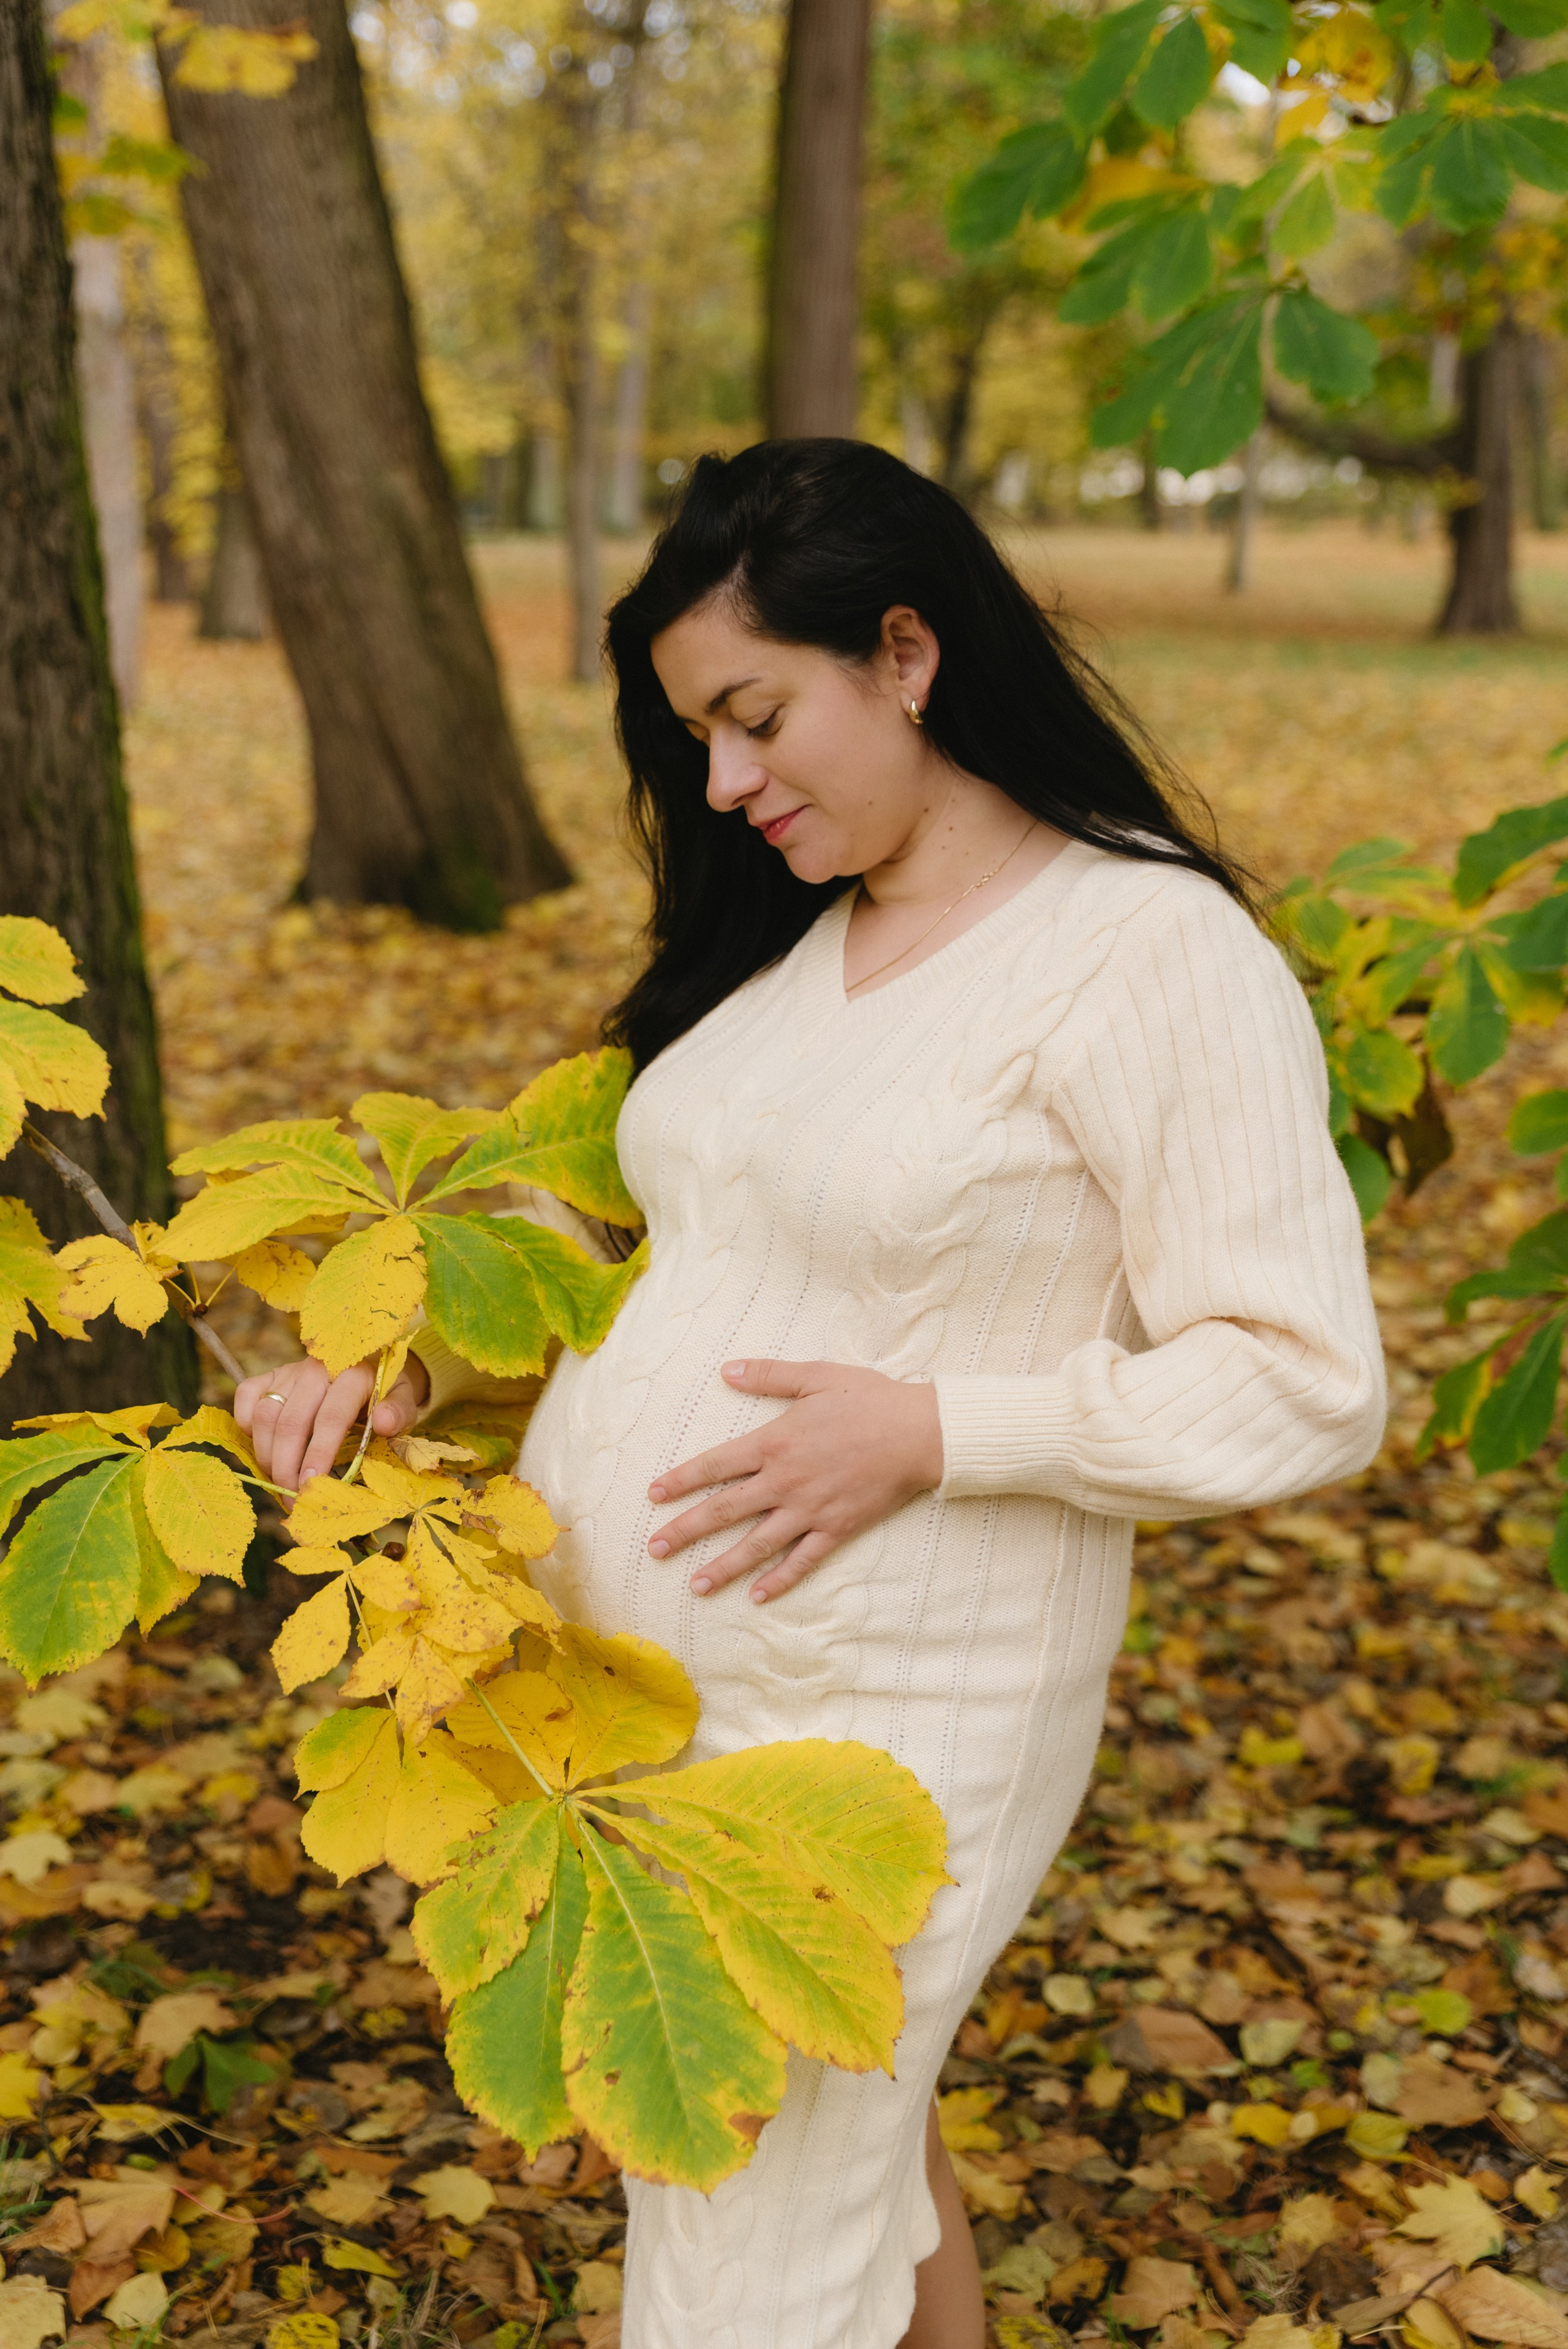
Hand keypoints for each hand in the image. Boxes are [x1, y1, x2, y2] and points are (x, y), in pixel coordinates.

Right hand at [234, 1353, 430, 1495]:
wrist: (369, 1366)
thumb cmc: (385, 1394)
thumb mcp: (403, 1403)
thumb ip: (399, 1413)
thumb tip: (384, 1422)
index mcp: (354, 1374)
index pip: (330, 1418)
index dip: (318, 1454)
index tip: (310, 1485)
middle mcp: (317, 1368)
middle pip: (291, 1422)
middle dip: (287, 1467)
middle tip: (293, 1499)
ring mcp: (290, 1370)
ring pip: (265, 1415)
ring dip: (267, 1455)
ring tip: (281, 1483)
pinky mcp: (271, 1373)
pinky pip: (247, 1397)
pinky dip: (247, 1427)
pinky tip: (264, 1449)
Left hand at [647, 1358, 942, 1603]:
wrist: (921, 1433)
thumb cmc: (870, 1400)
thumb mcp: (817, 1376)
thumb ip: (769, 1375)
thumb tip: (727, 1370)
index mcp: (774, 1443)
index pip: (715, 1465)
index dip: (681, 1480)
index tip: (653, 1495)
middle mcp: (784, 1481)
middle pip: (724, 1510)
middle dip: (686, 1530)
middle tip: (655, 1549)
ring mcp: (809, 1510)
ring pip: (756, 1544)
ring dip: (723, 1566)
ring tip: (695, 1585)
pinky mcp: (835, 1529)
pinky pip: (802, 1561)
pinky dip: (779, 1580)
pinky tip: (758, 1597)